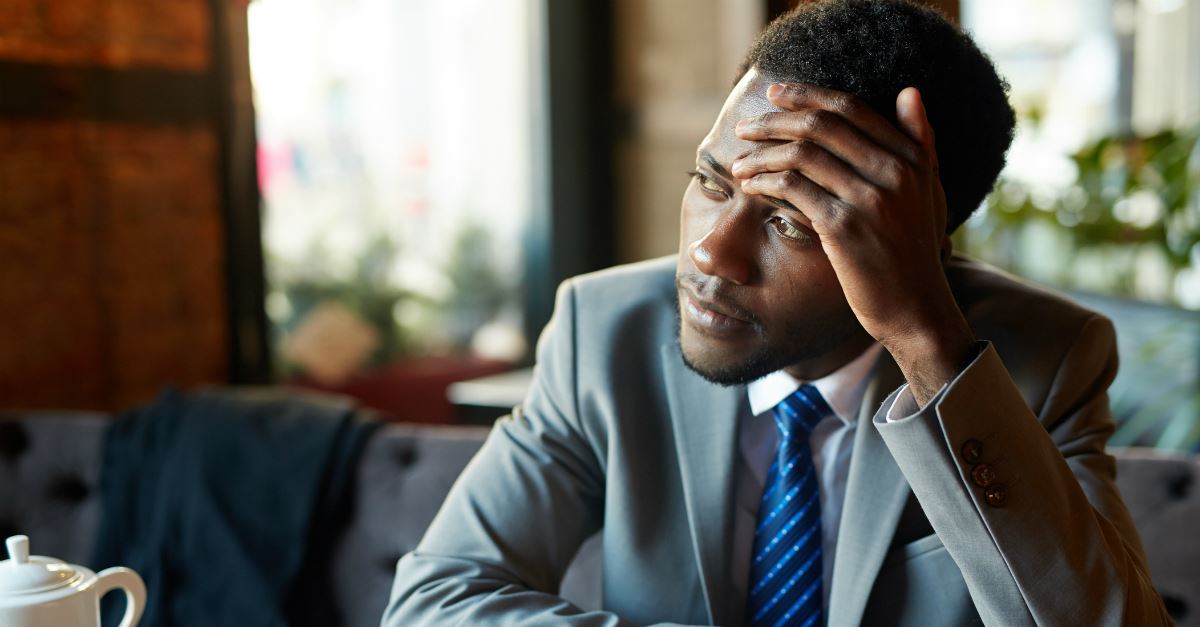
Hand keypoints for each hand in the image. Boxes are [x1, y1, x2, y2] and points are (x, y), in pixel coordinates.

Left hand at [731, 82, 974, 403]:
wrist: (916, 308)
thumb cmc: (914, 251)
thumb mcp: (928, 192)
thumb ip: (920, 142)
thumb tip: (910, 91)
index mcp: (911, 157)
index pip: (851, 108)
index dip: (808, 96)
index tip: (775, 94)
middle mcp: (894, 171)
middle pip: (821, 126)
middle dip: (775, 121)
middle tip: (745, 127)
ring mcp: (869, 198)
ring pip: (802, 155)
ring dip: (762, 155)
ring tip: (740, 163)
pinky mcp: (844, 227)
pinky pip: (794, 189)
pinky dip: (766, 183)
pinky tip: (750, 188)